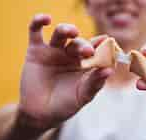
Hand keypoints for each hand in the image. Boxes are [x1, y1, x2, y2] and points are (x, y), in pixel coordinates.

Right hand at [19, 14, 113, 129]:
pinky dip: (38, 22)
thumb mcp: (83, 95)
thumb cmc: (65, 105)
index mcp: (85, 64)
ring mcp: (54, 52)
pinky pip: (36, 32)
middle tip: (88, 51)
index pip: (95, 50)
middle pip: (79, 42)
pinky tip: (46, 19)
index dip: (101, 45)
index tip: (107, 41)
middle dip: (84, 45)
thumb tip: (109, 70)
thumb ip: (95, 83)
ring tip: (72, 32)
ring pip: (61, 34)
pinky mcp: (36, 51)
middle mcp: (71, 56)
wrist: (41, 114)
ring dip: (67, 29)